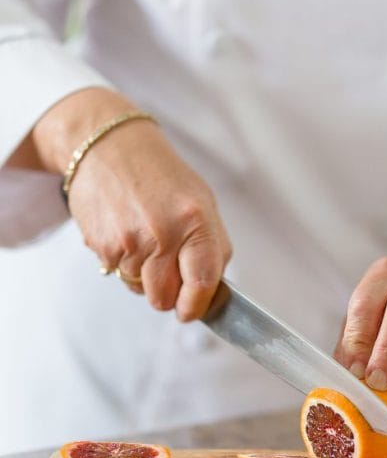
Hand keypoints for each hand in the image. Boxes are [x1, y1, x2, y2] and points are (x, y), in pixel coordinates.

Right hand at [32, 88, 231, 319]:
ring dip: (143, 275)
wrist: (109, 147)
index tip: (191, 310)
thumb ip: (212, 246)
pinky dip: (122, 263)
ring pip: (139, 290)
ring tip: (144, 238)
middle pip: (165, 299)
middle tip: (167, 269)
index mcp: (195, 221)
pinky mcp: (102, 246)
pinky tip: (125, 232)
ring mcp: (129, 242)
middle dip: (168, 294)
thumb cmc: (161, 175)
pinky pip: (117, 275)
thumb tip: (213, 291)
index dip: (196, 306)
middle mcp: (163, 233)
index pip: (202, 283)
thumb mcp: (202, 201)